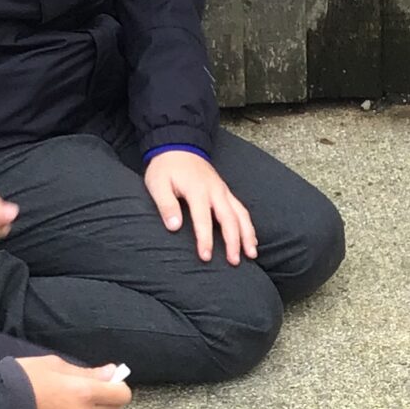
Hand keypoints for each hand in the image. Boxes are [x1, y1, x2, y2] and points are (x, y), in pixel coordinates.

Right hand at [15, 354, 130, 408]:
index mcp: (85, 392)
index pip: (122, 395)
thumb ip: (88, 372)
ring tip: (71, 406)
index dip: (117, 387)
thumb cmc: (23, 379)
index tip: (108, 383)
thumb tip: (112, 373)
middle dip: (106, 400)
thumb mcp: (56, 365)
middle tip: (89, 391)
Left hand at [144, 149, 256, 263]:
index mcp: (197, 190)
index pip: (203, 219)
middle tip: (234, 262)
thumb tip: (174, 227)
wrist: (179, 146)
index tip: (206, 257)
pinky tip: (252, 240)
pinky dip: (248, 225)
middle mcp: (215, 191)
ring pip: (241, 214)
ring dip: (248, 235)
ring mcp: (223, 190)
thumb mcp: (157, 184)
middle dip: (234, 241)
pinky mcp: (225, 191)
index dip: (205, 239)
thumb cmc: (166, 168)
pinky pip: (241, 209)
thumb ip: (166, 205)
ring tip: (252, 254)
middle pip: (229, 219)